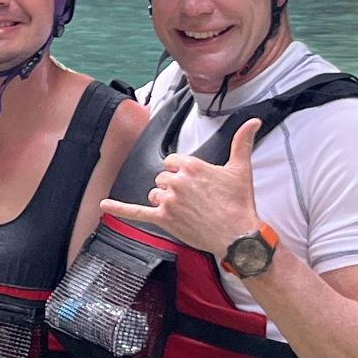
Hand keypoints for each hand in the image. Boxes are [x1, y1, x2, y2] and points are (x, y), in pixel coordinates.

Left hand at [99, 116, 265, 259]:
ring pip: (154, 193)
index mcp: (191, 165)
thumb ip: (242, 142)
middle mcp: (177, 181)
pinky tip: (104, 206)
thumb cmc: (240, 204)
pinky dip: (119, 209)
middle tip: (195, 199)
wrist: (239, 236)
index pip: (172, 161)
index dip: (181, 171)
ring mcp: (169, 201)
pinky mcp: (164, 219)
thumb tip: (253, 121)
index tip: (194, 181)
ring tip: (186, 209)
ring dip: (165, 200)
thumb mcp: (241, 168)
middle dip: (174, 187)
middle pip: (162, 178)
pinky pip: (137, 212)